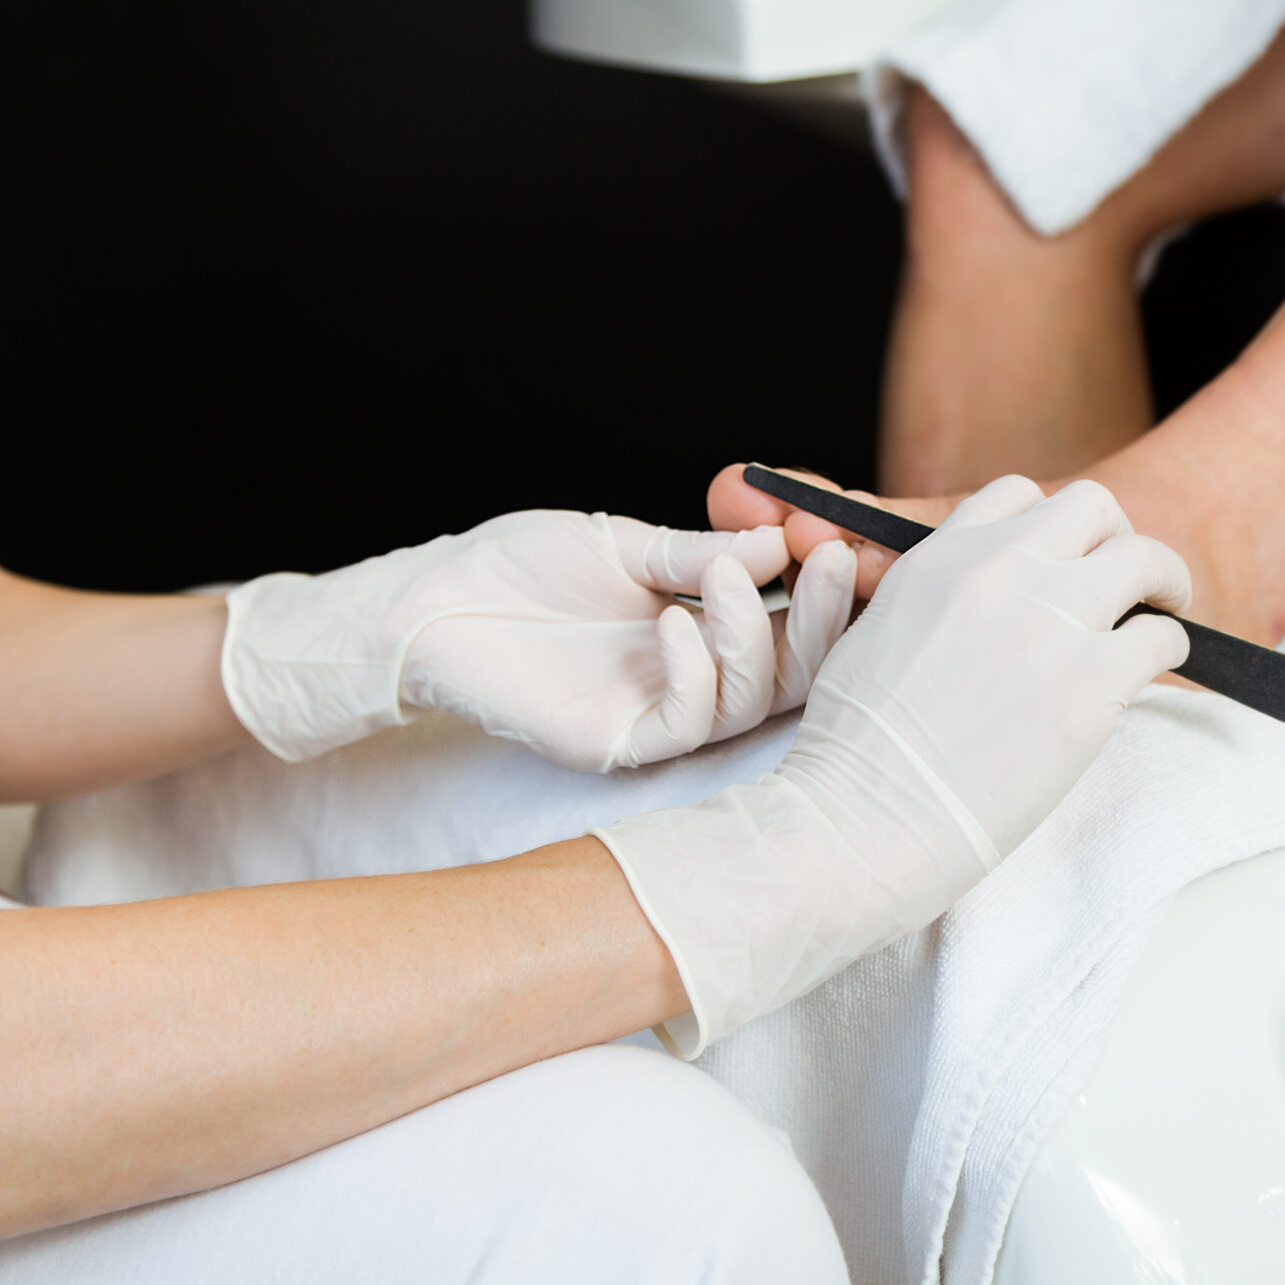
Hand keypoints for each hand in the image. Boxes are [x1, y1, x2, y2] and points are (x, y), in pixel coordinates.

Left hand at [222, 511, 858, 772]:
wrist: (432, 602)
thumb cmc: (520, 570)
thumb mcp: (625, 544)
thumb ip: (702, 554)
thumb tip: (787, 540)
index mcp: (704, 633)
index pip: (793, 627)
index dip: (831, 595)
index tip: (852, 543)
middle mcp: (693, 683)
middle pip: (793, 675)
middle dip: (823, 621)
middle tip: (835, 561)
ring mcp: (658, 717)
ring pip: (748, 702)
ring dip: (752, 636)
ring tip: (726, 577)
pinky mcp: (619, 744)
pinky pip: (686, 724)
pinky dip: (696, 672)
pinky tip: (674, 623)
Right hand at [595, 478, 1191, 1052]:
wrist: (862, 819)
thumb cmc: (848, 753)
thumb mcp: (852, 638)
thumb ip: (898, 595)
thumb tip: (897, 582)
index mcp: (940, 558)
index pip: (1016, 495)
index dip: (1052, 528)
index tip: (1063, 563)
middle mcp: (1000, 570)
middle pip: (1093, 508)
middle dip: (1115, 539)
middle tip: (1126, 583)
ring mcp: (1051, 620)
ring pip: (1145, 557)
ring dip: (1163, 582)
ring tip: (1164, 613)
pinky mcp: (1092, 681)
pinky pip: (1162, 637)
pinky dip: (1170, 647)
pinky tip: (1155, 670)